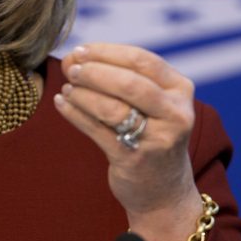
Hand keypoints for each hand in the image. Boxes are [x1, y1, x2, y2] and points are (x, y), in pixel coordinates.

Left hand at [56, 43, 199, 219]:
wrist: (164, 190)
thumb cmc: (150, 133)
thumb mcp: (151, 102)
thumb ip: (120, 76)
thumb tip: (74, 57)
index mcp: (180, 90)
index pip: (141, 60)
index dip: (106, 52)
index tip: (80, 50)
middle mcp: (175, 114)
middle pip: (128, 83)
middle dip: (93, 72)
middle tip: (70, 68)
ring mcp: (157, 139)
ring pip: (112, 108)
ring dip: (82, 94)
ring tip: (67, 88)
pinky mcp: (134, 159)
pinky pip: (97, 131)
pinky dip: (74, 114)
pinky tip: (61, 103)